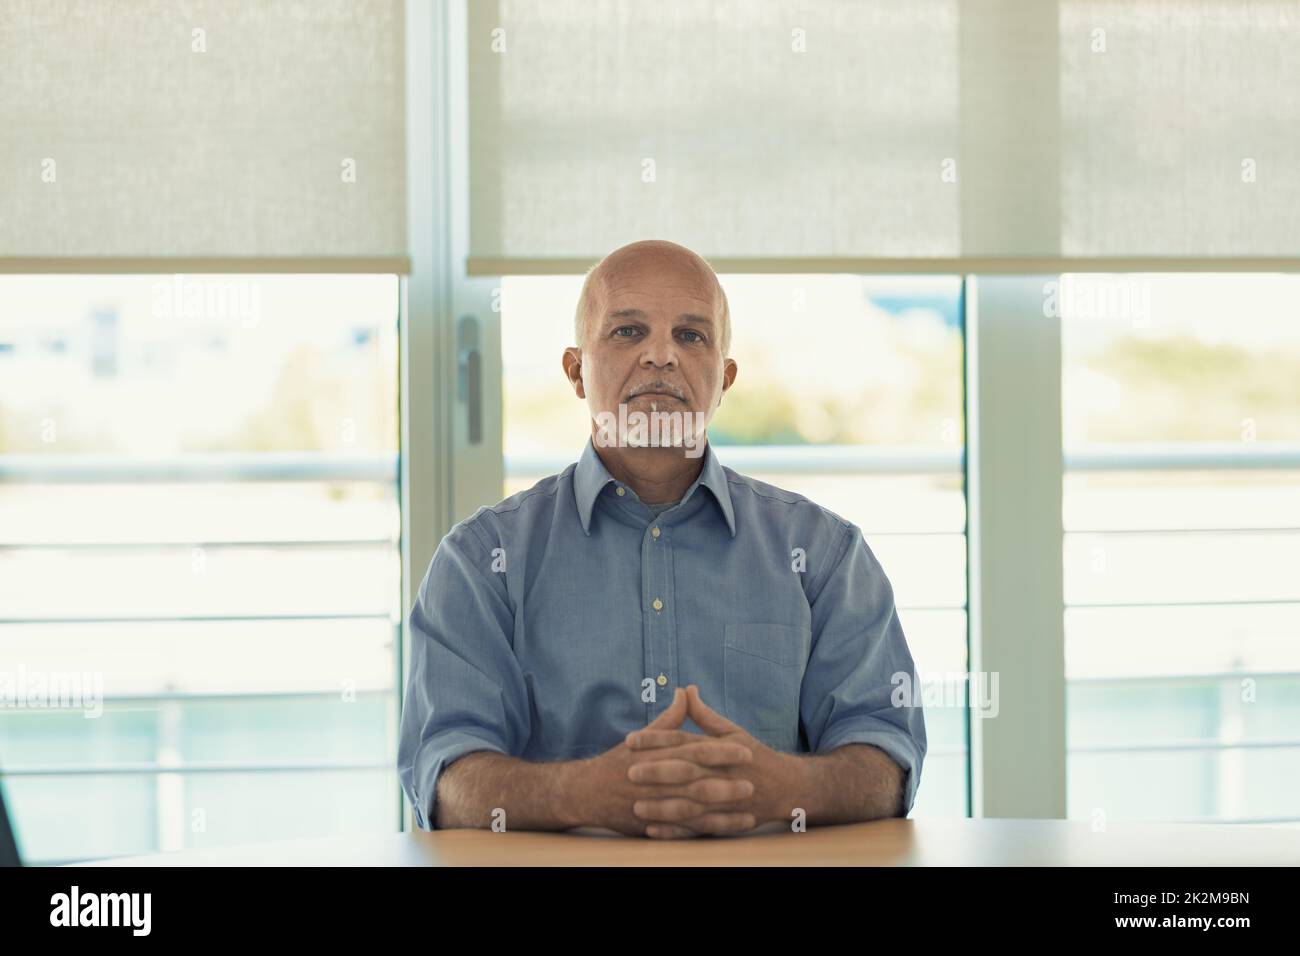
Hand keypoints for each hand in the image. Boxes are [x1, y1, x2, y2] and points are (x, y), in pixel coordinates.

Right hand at [572, 687, 756, 837]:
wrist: (586, 792)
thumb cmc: (618, 762)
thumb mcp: (643, 737)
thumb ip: (669, 719)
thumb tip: (685, 691)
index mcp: (658, 755)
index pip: (694, 751)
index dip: (721, 752)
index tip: (745, 750)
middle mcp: (657, 780)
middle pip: (696, 782)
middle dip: (725, 784)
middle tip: (753, 783)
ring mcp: (655, 805)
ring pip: (693, 809)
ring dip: (721, 811)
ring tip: (749, 810)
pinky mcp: (653, 825)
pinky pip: (684, 831)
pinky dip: (706, 831)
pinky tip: (728, 828)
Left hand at [625, 684, 797, 838]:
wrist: (788, 787)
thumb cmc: (754, 756)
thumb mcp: (732, 731)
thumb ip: (705, 715)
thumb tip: (685, 689)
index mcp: (719, 748)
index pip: (684, 740)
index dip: (656, 739)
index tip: (630, 739)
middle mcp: (722, 772)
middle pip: (687, 771)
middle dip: (658, 772)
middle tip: (629, 772)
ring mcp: (726, 799)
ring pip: (692, 804)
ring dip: (663, 807)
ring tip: (636, 807)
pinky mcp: (727, 821)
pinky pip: (699, 828)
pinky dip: (677, 831)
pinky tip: (654, 831)